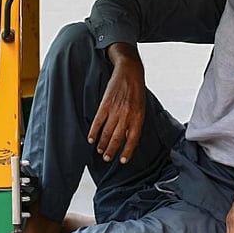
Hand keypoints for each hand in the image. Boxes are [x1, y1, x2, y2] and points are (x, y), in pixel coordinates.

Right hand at [88, 43, 145, 163]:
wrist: (130, 72)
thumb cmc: (137, 91)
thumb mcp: (142, 108)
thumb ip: (136, 123)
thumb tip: (130, 140)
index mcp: (138, 117)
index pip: (133, 139)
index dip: (127, 151)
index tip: (123, 161)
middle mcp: (127, 115)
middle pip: (117, 138)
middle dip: (111, 150)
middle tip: (107, 158)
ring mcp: (115, 110)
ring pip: (107, 132)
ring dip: (102, 144)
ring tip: (100, 151)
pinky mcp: (105, 104)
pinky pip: (98, 121)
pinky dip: (94, 131)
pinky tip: (91, 139)